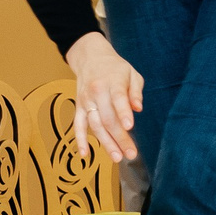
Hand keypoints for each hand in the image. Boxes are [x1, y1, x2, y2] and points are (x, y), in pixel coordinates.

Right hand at [66, 31, 142, 161]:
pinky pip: (77, 125)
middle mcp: (97, 92)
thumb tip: (138, 108)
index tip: (130, 126)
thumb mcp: (132, 73)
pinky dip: (80, 140)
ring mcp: (86, 101)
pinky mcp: (79, 107)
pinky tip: (85, 154)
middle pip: (107, 118)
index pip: (117, 98)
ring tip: (117, 157)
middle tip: (130, 154)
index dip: (123, 113)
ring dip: (105, 143)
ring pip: (94, 125)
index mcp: (112, 82)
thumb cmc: (115, 68)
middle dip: (119, 138)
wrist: (90, 57)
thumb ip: (135, 91)